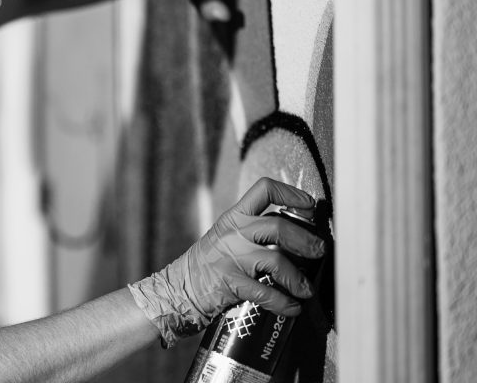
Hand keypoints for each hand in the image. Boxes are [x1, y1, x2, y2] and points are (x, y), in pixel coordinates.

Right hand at [128, 177, 325, 347]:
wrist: (177, 289)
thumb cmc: (208, 263)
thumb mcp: (226, 235)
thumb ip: (253, 229)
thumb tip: (296, 232)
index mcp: (234, 216)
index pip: (264, 189)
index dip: (291, 194)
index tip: (309, 208)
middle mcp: (233, 232)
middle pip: (278, 226)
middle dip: (306, 241)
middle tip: (319, 251)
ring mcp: (231, 257)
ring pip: (276, 260)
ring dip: (298, 278)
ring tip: (306, 289)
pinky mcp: (230, 283)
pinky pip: (266, 293)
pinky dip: (284, 303)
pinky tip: (292, 307)